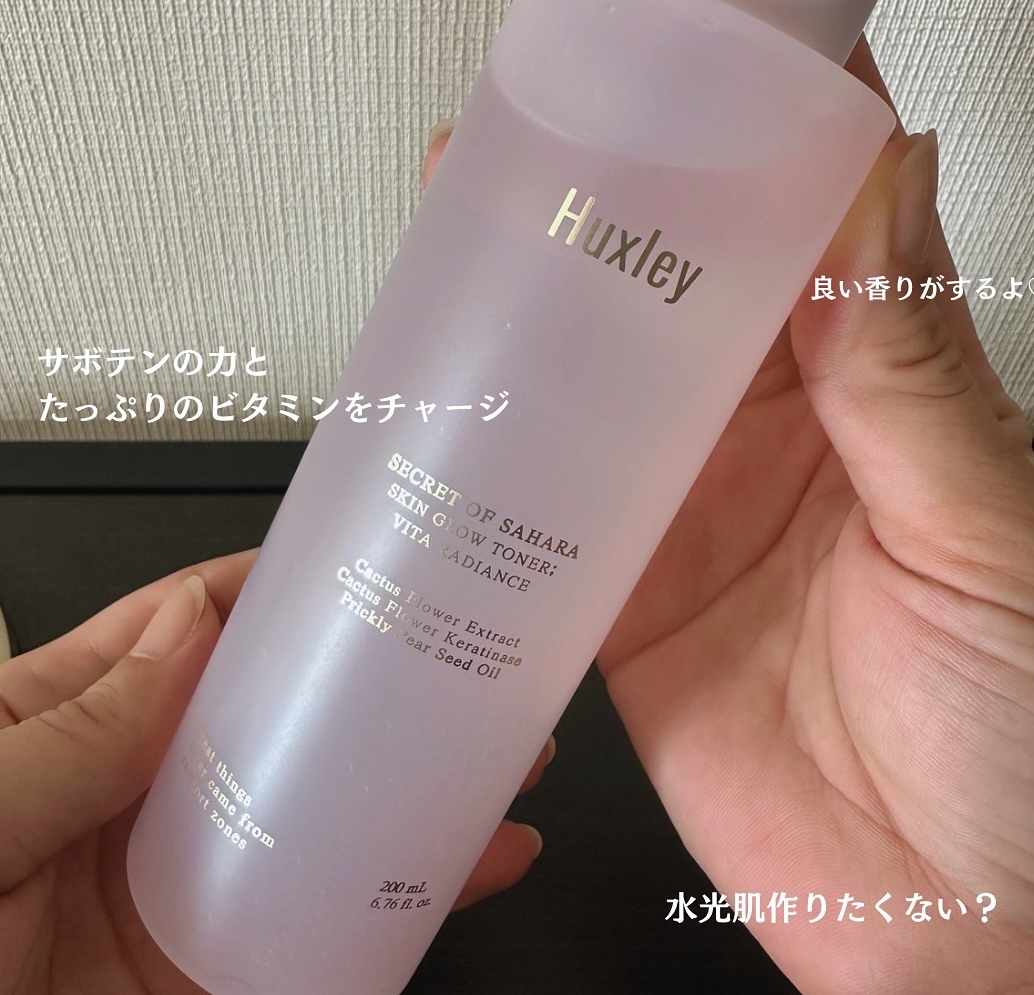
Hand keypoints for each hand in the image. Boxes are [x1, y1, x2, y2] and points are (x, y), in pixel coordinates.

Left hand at [0, 552, 549, 993]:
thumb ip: (68, 734)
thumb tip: (182, 632)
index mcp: (55, 733)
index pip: (181, 638)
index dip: (264, 596)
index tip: (348, 567)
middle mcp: (125, 801)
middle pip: (266, 722)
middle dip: (362, 688)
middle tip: (452, 658)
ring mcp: (174, 886)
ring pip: (307, 817)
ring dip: (402, 788)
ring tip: (490, 757)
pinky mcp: (208, 971)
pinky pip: (312, 927)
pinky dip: (388, 902)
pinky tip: (458, 869)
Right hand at [427, 38, 1033, 992]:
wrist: (962, 939)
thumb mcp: (982, 534)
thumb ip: (907, 368)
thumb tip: (879, 185)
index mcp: (872, 404)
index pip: (800, 238)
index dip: (749, 144)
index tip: (690, 63)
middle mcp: (770, 452)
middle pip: (670, 304)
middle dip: (604, 219)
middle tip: (532, 141)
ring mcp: (687, 529)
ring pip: (593, 398)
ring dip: (534, 330)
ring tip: (464, 253)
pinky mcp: (625, 616)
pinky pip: (547, 528)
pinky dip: (501, 481)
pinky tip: (454, 428)